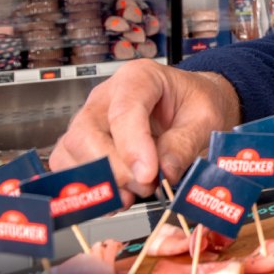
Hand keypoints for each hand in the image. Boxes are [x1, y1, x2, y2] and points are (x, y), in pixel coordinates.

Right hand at [49, 59, 239, 206]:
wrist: (191, 106)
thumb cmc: (196, 104)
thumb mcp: (205, 118)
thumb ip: (185, 143)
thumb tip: (166, 172)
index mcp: (139, 78)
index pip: (123, 110)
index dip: (132, 146)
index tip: (148, 175)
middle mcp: (106, 97)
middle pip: (86, 134)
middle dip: (116, 169)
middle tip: (148, 185)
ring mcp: (89, 120)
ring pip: (71, 152)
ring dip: (102, 181)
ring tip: (137, 191)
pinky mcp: (82, 144)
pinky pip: (68, 166)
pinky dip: (90, 188)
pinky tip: (119, 196)